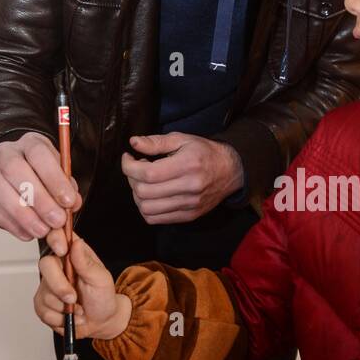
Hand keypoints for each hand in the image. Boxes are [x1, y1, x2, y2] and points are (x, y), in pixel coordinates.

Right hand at [0, 131, 82, 241]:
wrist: (23, 180)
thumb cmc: (46, 176)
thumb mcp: (62, 176)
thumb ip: (69, 188)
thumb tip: (72, 204)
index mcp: (30, 143)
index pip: (38, 153)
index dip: (54, 178)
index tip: (68, 201)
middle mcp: (6, 155)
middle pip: (14, 170)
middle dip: (39, 199)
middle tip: (57, 220)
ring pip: (0, 191)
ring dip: (24, 216)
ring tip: (44, 231)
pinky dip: (13, 225)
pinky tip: (29, 234)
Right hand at [34, 231, 131, 340]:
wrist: (101, 322)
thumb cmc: (103, 297)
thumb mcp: (101, 279)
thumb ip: (87, 263)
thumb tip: (76, 244)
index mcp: (73, 255)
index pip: (57, 237)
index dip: (55, 239)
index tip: (62, 251)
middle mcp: (58, 267)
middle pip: (45, 265)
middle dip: (60, 286)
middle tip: (74, 297)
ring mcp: (48, 284)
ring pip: (45, 293)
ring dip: (64, 307)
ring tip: (78, 308)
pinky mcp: (42, 303)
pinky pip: (43, 310)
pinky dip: (59, 317)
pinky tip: (70, 316)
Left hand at [122, 133, 243, 223]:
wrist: (230, 171)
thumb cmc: (205, 152)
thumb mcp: (182, 139)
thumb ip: (157, 142)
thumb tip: (133, 143)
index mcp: (187, 165)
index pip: (147, 173)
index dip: (129, 167)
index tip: (128, 158)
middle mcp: (189, 188)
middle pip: (144, 192)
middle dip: (131, 179)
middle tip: (136, 169)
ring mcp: (189, 205)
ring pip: (147, 209)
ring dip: (137, 195)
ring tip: (143, 183)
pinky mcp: (189, 216)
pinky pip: (156, 219)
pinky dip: (146, 208)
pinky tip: (150, 195)